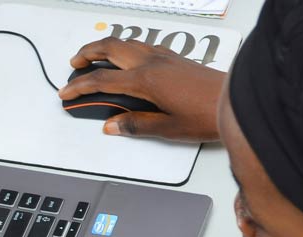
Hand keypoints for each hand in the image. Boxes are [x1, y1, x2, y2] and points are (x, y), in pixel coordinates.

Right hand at [57, 37, 225, 141]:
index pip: (102, 80)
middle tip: (74, 63)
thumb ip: (135, 125)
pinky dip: (125, 47)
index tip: (66, 92)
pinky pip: (142, 44)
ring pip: (126, 42)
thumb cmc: (206, 115)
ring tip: (94, 56)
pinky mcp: (175, 57)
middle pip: (110, 48)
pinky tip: (127, 56)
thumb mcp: (167, 128)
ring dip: (105, 46)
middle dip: (87, 53)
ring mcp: (164, 56)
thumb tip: (112, 125)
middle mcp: (152, 62)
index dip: (80, 86)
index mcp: (145, 80)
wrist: (236, 102)